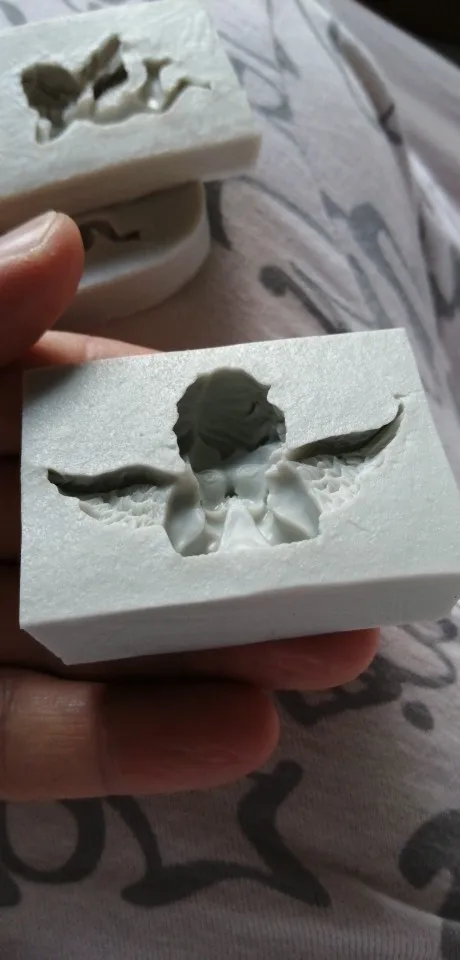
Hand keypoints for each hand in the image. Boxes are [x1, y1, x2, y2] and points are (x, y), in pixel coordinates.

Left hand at [0, 212, 378, 800]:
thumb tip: (61, 236)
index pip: (91, 416)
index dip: (194, 424)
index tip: (290, 431)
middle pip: (120, 543)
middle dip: (234, 555)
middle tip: (352, 568)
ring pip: (99, 647)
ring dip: (218, 653)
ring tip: (337, 651)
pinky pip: (37, 746)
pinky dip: (130, 745)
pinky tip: (240, 734)